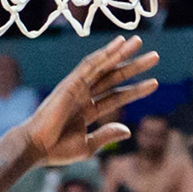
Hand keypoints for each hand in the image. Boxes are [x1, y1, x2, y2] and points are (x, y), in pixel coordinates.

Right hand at [14, 34, 159, 169]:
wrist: (37, 147)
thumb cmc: (57, 150)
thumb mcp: (88, 145)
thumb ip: (107, 134)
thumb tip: (127, 130)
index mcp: (88, 110)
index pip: (116, 97)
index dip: (136, 90)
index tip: (155, 83)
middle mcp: (84, 95)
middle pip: (114, 77)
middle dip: (134, 65)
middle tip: (155, 56)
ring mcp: (77, 87)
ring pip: (104, 66)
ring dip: (121, 53)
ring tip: (139, 41)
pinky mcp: (71, 82)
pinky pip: (91, 64)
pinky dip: (105, 53)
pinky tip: (119, 45)